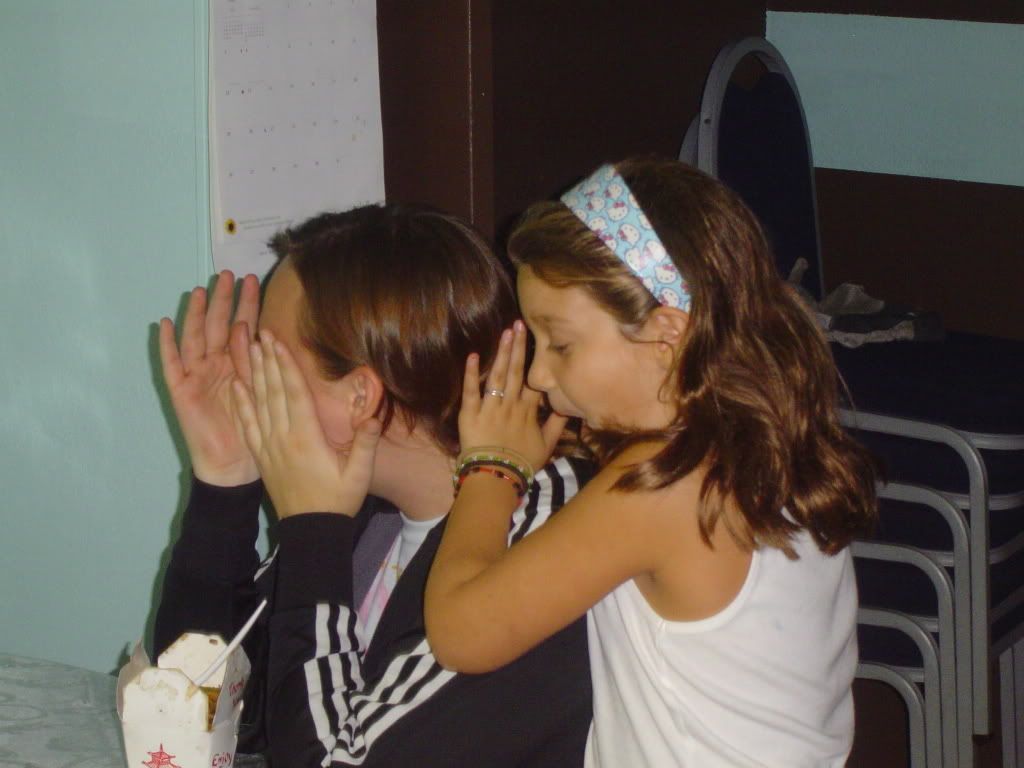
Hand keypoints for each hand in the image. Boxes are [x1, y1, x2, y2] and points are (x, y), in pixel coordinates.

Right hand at [159, 271, 260, 485]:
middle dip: (221, 300)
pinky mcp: (181, 390)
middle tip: (227, 275)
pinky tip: (166, 324)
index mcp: (238, 363)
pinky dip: (167, 345)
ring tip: (200, 291)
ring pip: (194, 338)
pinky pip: (171, 364)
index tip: (253, 281)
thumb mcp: (262, 391)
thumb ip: (257, 363)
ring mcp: (196, 375)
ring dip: (195, 314)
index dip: (246, 305)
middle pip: (216, 325)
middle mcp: (215, 365)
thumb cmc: (253, 429)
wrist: (234, 464)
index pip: (241, 327)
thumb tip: (265, 332)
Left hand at [231, 329, 380, 518]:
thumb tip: (373, 416)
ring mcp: (269, 447)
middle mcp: (284, 438)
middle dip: (267, 359)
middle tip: (259, 332)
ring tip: (248, 348)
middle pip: (274, 391)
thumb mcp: (359, 475)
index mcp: (307, 439)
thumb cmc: (338, 501)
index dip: (286, 364)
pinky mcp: (262, 457)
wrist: (310, 531)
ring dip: (254, 374)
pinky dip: (242, 403)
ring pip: (259, 403)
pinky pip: (249, 425)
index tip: (278, 341)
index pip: (294, 393)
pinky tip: (237, 385)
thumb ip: (366, 444)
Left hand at [459, 321, 566, 471]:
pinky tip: (472, 355)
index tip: (538, 340)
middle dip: (519, 347)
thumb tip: (569, 407)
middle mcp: (510, 405)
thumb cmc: (521, 463)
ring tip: (506, 332)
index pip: (533, 381)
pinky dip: (471, 374)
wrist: (497, 477)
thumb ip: (557, 425)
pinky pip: (471, 391)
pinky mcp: (470, 414)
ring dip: (502, 353)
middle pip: (516, 371)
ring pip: (497, 376)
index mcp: (528, 411)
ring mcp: (490, 408)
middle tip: (520, 323)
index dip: (535, 360)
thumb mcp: (546, 446)